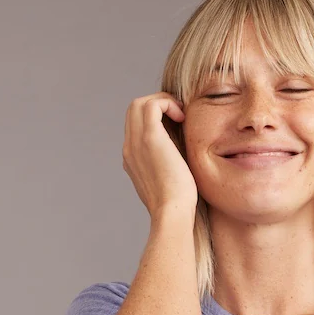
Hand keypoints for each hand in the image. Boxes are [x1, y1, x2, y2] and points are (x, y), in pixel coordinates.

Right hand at [122, 92, 197, 218]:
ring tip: (180, 114)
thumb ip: (169, 162)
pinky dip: (167, 104)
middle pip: (133, 110)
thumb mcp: (171, 178)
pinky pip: (152, 105)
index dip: (154, 117)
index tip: (176, 124)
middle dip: (156, 105)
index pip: (135, 125)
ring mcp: (136, 143)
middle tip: (178, 114)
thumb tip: (183, 150)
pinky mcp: (149, 139)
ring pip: (138, 104)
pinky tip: (182, 117)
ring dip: (161, 101)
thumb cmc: (178, 204)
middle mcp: (130, 149)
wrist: (173, 213)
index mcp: (133, 158)